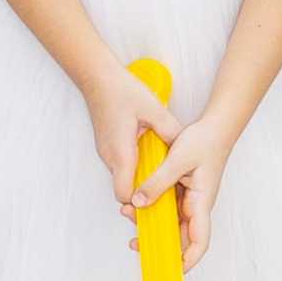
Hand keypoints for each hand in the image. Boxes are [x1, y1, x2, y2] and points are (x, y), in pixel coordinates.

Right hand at [89, 61, 178, 227]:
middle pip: (126, 190)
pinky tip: (150, 154)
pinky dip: (137, 166)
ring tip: (162, 168)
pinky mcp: (109, 148)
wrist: (98, 79)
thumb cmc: (121, 91)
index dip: (141, 201)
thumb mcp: (154, 109)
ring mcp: (107, 154)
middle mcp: (110, 157)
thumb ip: (170, 131)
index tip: (161, 198)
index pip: (125, 194)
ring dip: (142, 177)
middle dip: (146, 192)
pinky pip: (123, 166)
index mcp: (121, 152)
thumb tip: (183, 149)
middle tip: (167, 188)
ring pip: (125, 178)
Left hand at [130, 101, 234, 263]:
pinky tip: (138, 200)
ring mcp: (190, 199)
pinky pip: (167, 206)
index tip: (172, 270)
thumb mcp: (177, 160)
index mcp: (201, 202)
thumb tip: (138, 201)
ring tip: (130, 212)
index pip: (199, 242)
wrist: (215, 127)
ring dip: (152, 221)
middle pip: (181, 237)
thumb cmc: (206, 142)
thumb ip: (157, 182)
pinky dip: (153, 206)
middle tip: (136, 243)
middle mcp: (196, 205)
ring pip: (171, 221)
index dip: (188, 261)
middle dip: (160, 243)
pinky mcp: (183, 191)